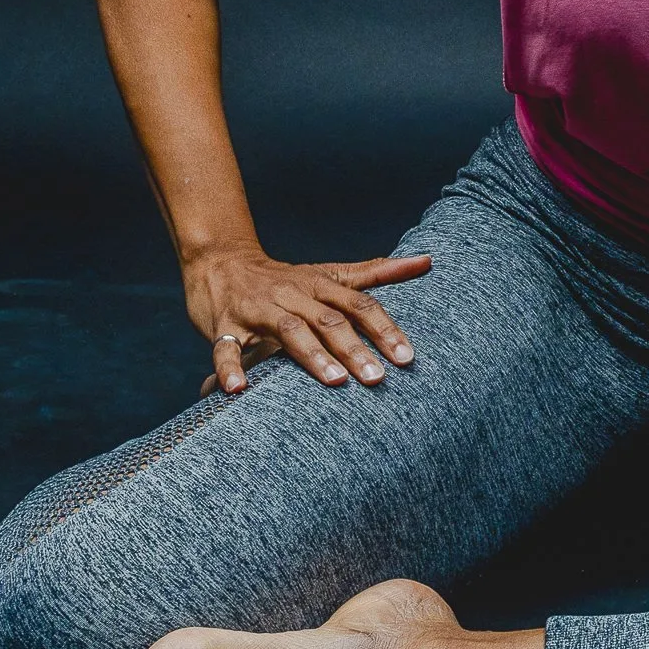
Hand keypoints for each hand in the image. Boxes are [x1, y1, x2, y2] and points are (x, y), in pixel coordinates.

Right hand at [185, 245, 431, 395]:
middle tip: (378, 379)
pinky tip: (239, 389)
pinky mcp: (224, 324)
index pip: (359, 305)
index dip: (384, 329)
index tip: (407, 357)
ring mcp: (258, 308)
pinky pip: (226, 346)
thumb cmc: (286, 278)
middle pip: (329, 319)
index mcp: (321, 284)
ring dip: (312, 355)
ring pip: (288, 329)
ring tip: (335, 381)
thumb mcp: (330, 273)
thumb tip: (427, 260)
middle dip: (355, 349)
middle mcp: (293, 294)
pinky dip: (230, 366)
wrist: (221, 261)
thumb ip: (377, 273)